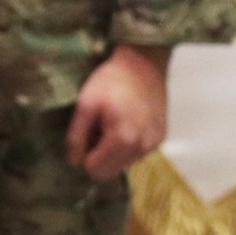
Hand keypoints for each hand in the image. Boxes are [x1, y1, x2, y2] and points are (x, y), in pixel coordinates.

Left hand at [66, 45, 171, 180]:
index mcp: (123, 139)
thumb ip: (76, 137)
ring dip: (115, 150)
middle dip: (101, 154)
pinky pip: (137, 153)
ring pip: (124, 164)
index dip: (86, 153)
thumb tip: (74, 162)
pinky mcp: (161, 137)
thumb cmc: (112, 80)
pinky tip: (129, 120)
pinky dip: (129, 143)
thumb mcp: (85, 104)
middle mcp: (143, 146)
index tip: (90, 131)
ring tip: (115, 122)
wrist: (144, 62)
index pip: (95, 170)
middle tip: (100, 128)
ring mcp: (154, 143)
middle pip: (111, 172)